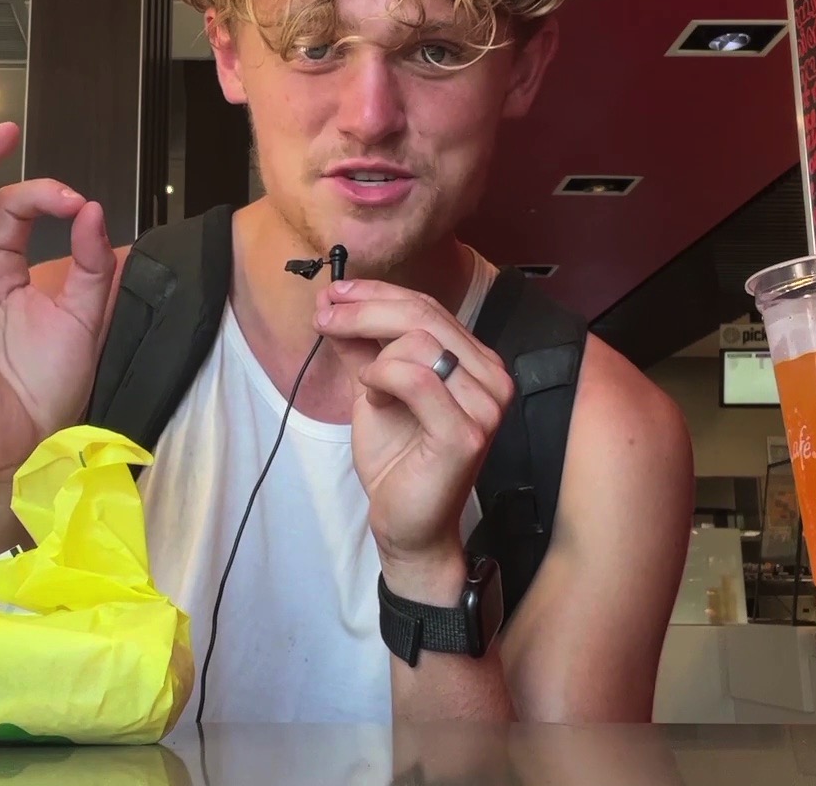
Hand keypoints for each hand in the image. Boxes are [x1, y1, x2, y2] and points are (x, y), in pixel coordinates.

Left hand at [314, 280, 513, 596]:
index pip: (427, 306)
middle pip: (423, 315)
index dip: (377, 293)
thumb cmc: (397, 461)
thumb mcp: (373, 389)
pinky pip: (417, 379)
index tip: (333, 292)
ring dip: (375, 356)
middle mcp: (490, 378)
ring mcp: (485, 405)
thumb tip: (334, 302)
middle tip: (325, 316)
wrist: (405, 524)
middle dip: (364, 310)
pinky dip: (384, 377)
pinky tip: (372, 393)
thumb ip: (362, 347)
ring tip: (365, 385)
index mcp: (476, 362)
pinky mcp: (466, 433)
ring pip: (419, 343)